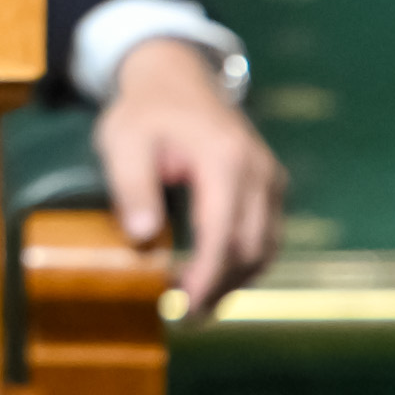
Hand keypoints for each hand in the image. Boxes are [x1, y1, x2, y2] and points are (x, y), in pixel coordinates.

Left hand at [96, 38, 288, 314]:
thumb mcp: (123, 141)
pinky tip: (217, 278)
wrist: (178, 76)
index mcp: (224, 159)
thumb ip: (132, 187)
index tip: (183, 307)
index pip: (223, 233)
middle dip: (221, 289)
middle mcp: (258, 170)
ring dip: (235, 282)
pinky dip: (245, 263)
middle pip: (251, 249)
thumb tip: (144, 238)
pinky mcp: (271, 186)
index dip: (207, 277)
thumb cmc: (146, 111)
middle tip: (185, 318)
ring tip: (199, 306)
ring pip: (266, 248)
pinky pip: (268, 236)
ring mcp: (270, 178)